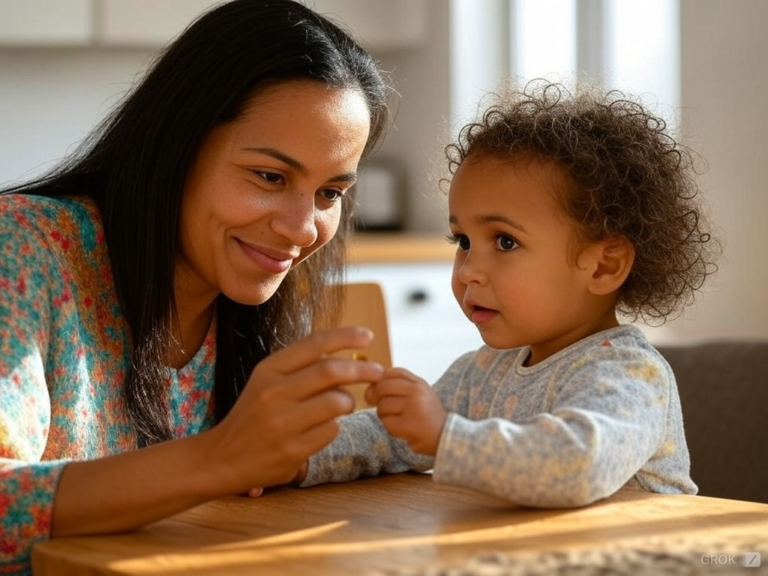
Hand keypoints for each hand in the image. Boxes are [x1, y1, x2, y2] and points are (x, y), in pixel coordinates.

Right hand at [205, 326, 383, 494]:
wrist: (222, 458)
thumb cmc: (253, 415)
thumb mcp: (267, 382)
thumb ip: (300, 368)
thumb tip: (347, 357)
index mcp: (269, 369)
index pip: (314, 343)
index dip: (345, 337)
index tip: (368, 335)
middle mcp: (274, 392)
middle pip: (331, 371)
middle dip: (361, 369)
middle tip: (378, 372)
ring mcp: (283, 422)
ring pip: (337, 402)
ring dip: (349, 402)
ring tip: (344, 406)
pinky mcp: (293, 449)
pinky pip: (332, 430)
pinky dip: (336, 426)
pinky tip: (323, 429)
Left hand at [365, 367, 446, 455]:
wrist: (445, 436)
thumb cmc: (426, 415)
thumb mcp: (419, 394)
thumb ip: (399, 386)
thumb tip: (369, 389)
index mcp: (419, 383)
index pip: (394, 372)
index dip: (382, 380)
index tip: (381, 390)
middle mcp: (417, 392)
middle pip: (383, 387)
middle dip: (377, 398)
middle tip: (383, 408)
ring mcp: (413, 408)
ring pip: (382, 405)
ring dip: (383, 414)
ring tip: (395, 419)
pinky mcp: (409, 425)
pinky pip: (386, 422)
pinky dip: (389, 426)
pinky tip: (400, 429)